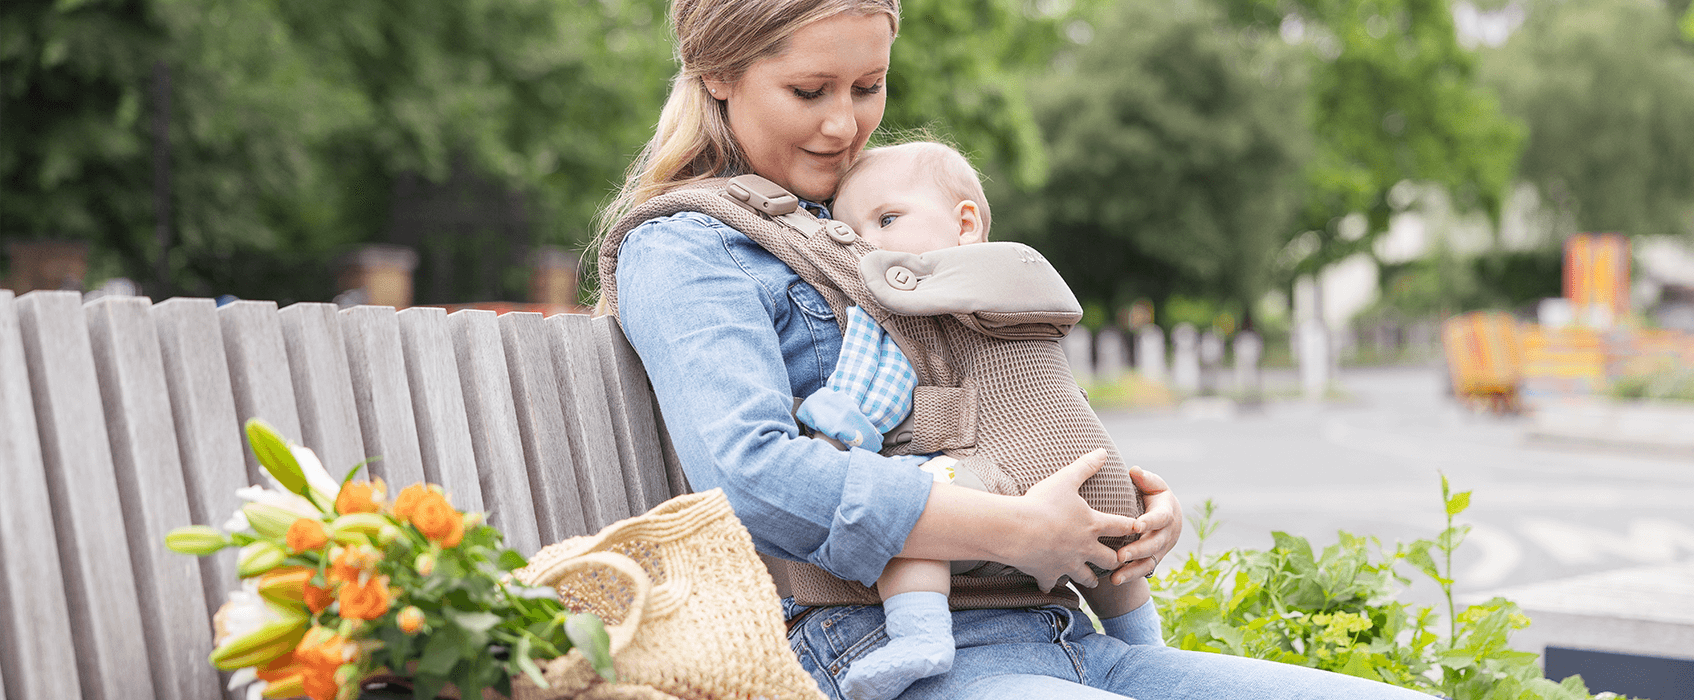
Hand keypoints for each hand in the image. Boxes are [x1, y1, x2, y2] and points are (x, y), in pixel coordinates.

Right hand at [1007, 449, 1137, 590]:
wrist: (1017, 529)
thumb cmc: (1042, 503)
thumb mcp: (1065, 479)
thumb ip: (1085, 466)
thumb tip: (1102, 452)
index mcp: (1092, 524)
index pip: (1121, 526)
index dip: (1131, 526)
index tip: (1138, 528)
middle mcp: (1085, 548)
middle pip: (1109, 559)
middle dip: (1115, 560)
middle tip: (1117, 560)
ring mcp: (1068, 563)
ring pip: (1087, 577)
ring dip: (1091, 578)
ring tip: (1093, 580)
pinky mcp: (1049, 573)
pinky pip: (1052, 584)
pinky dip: (1051, 583)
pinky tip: (1050, 584)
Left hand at [1107, 466, 1182, 584]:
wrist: (1166, 516)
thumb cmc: (1153, 494)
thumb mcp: (1153, 484)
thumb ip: (1145, 479)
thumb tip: (1135, 471)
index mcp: (1166, 513)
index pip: (1160, 518)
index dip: (1150, 522)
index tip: (1136, 526)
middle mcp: (1165, 533)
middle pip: (1154, 544)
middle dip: (1137, 551)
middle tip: (1120, 556)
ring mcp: (1160, 549)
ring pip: (1149, 561)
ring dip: (1132, 570)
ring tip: (1115, 577)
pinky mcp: (1152, 559)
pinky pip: (1142, 570)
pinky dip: (1130, 576)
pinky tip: (1115, 581)